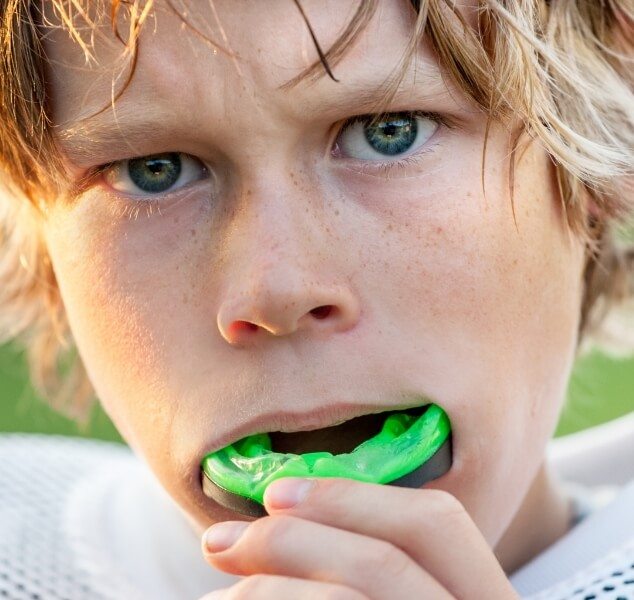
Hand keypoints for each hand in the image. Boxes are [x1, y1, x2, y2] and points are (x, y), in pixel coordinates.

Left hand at [199, 478, 518, 598]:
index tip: (275, 494)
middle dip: (292, 540)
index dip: (352, 497)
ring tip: (219, 599)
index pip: (437, 524)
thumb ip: (368, 567)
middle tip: (219, 542)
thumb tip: (285, 514)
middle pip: (386, 561)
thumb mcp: (399, 590)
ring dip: (267, 588)